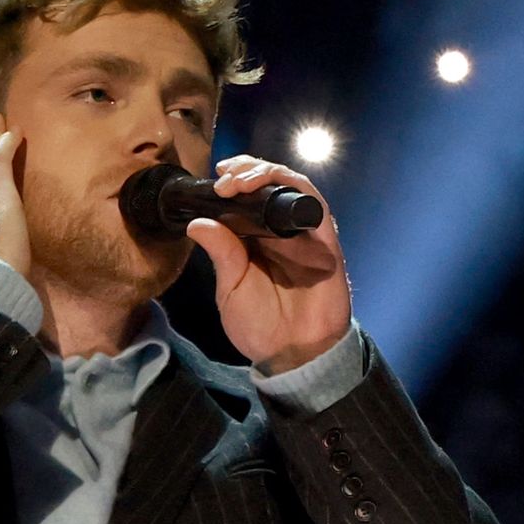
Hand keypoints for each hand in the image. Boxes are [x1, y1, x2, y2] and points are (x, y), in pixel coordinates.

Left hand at [183, 156, 352, 375]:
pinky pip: (316, 204)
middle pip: (270, 183)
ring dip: (268, 173)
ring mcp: (306, 234)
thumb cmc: (261, 326)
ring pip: (293, 186)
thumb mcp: (230, 289)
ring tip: (241, 180)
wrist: (293, 355)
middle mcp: (282, 231)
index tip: (215, 177)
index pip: (249, 196)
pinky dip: (293, 188)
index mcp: (258, 240)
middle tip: (225, 175)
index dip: (235, 178)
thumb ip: (220, 254)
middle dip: (247, 169)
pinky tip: (271, 186)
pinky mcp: (326, 242)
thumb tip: (196, 224)